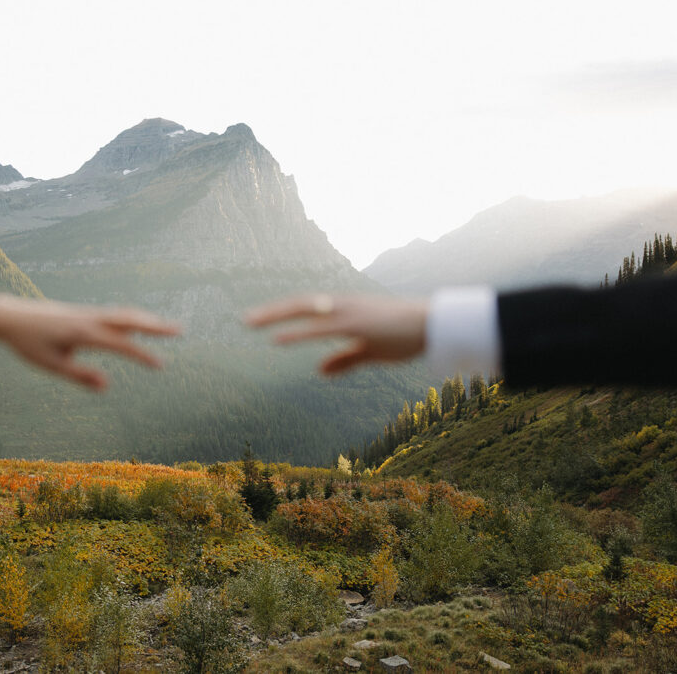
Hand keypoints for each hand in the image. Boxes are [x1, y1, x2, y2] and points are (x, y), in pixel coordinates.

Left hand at [0, 298, 179, 389]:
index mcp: (82, 332)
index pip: (120, 344)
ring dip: (147, 320)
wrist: (9, 316)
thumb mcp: (51, 364)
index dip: (142, 355)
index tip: (161, 365)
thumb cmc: (28, 343)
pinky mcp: (83, 313)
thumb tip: (107, 386)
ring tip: (168, 327)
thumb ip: (80, 375)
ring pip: (123, 314)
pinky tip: (139, 323)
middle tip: (180, 329)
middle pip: (129, 320)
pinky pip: (113, 314)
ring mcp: (87, 313)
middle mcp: (89, 318)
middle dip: (155, 325)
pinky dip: (132, 318)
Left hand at [245, 294, 426, 373]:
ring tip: (250, 322)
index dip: (285, 312)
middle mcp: (342, 305)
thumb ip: (344, 360)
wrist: (433, 325)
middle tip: (244, 320)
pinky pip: (319, 328)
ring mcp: (348, 312)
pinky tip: (277, 339)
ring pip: (304, 310)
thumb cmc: (404, 336)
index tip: (262, 319)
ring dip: (275, 315)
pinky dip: (296, 333)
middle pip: (299, 304)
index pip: (308, 308)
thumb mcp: (370, 351)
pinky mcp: (356, 324)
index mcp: (345, 310)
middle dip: (271, 311)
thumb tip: (319, 371)